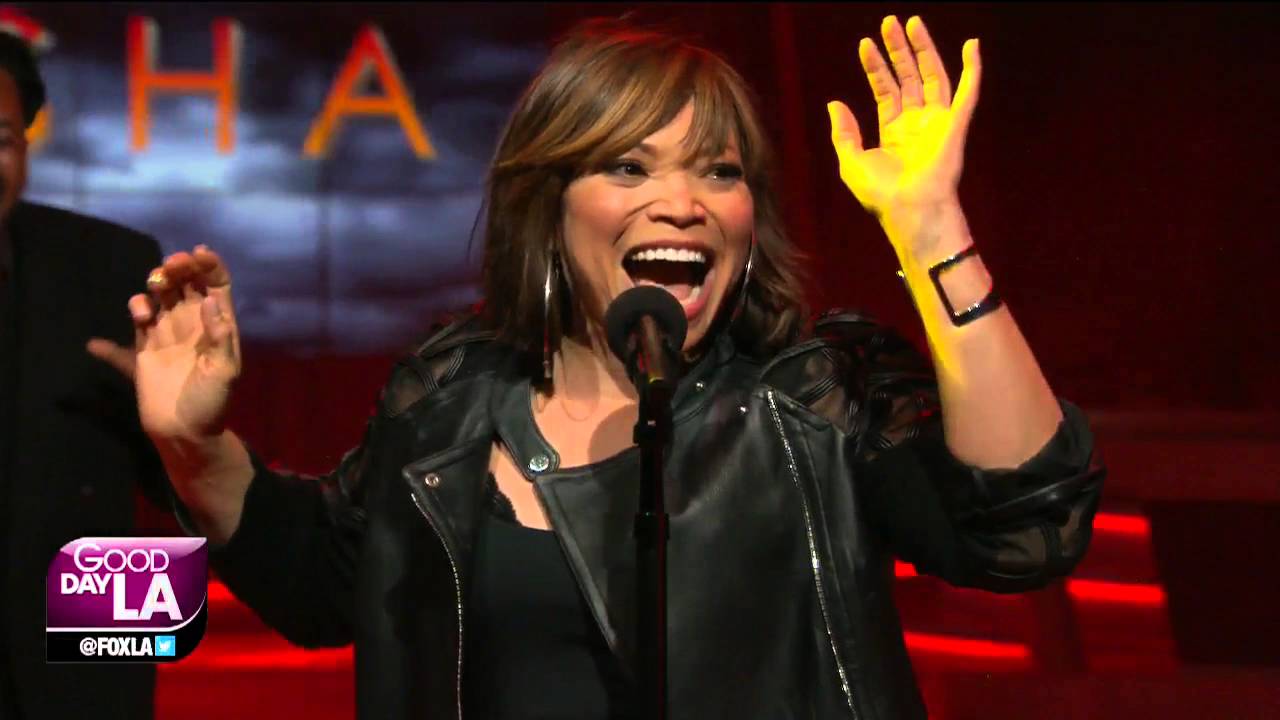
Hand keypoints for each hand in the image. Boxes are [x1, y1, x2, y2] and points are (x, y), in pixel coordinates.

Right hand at [123, 245, 241, 442]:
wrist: (185, 433)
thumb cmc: (212, 403)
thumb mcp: (225, 371)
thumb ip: (220, 337)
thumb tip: (210, 302)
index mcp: (219, 324)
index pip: (216, 284)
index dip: (209, 266)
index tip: (198, 253)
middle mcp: (193, 323)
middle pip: (185, 283)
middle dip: (178, 268)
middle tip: (170, 268)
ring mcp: (168, 332)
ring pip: (159, 295)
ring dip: (155, 286)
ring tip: (152, 296)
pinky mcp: (144, 347)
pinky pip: (137, 320)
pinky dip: (134, 311)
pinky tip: (135, 317)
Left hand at [827, 16, 980, 234]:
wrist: (908, 210)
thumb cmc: (881, 194)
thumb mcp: (851, 161)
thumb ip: (844, 132)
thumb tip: (835, 103)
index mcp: (894, 132)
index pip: (886, 90)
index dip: (875, 67)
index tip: (865, 44)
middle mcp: (917, 124)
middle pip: (909, 77)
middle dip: (899, 50)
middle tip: (890, 22)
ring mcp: (938, 123)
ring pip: (934, 77)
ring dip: (925, 49)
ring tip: (913, 22)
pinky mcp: (955, 125)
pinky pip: (967, 93)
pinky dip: (972, 69)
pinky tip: (972, 45)